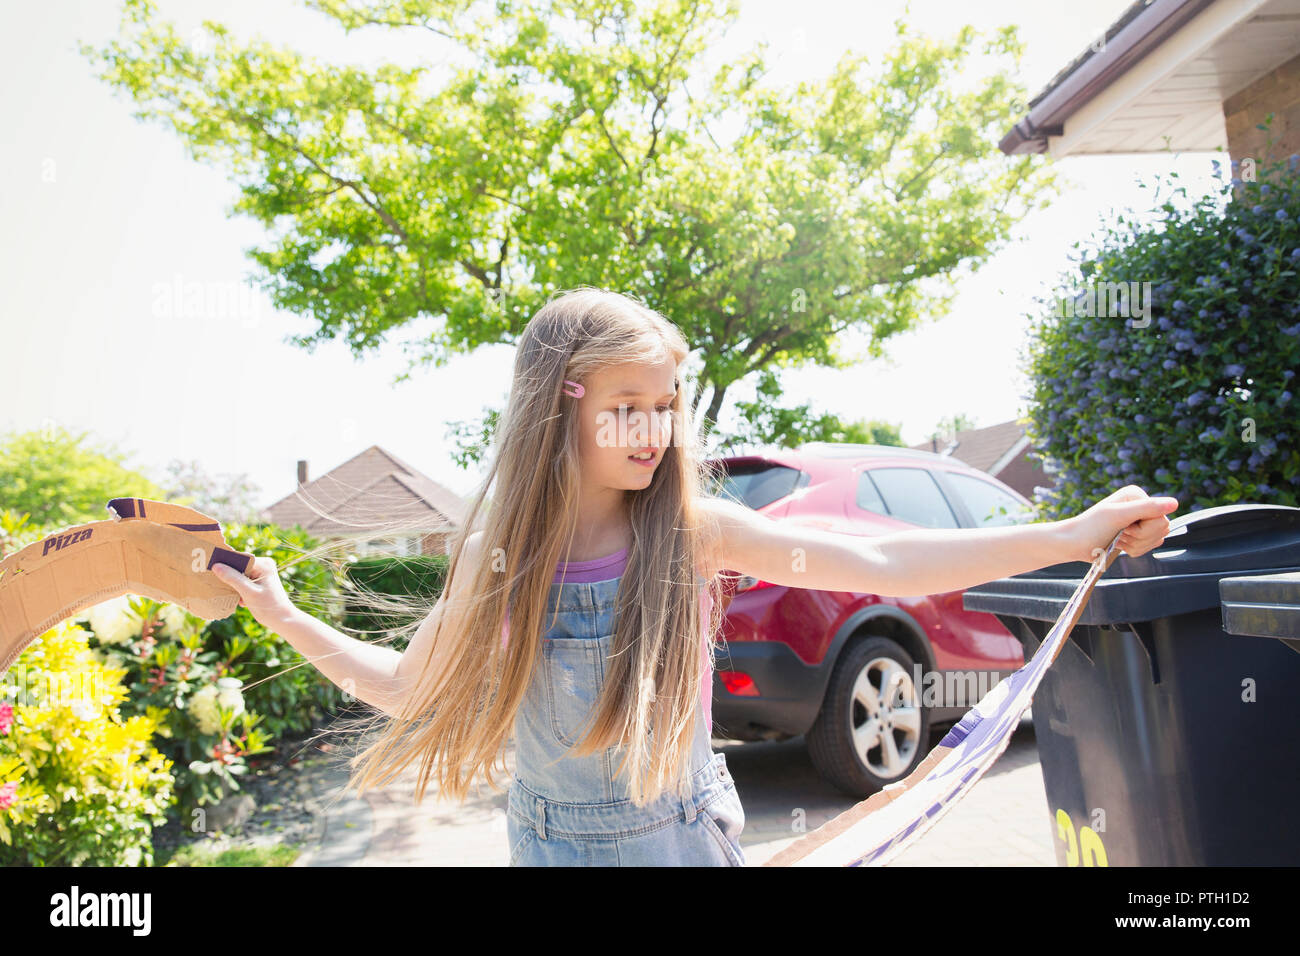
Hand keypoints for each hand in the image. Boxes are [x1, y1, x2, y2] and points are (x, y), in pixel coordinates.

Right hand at [210, 556, 296, 627]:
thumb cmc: (268, 606)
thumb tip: (216, 566)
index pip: (239, 558)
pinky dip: (240, 591)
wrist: (282, 619)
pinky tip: (244, 601)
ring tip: (239, 597)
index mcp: (263, 563)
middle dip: (230, 577)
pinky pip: (243, 582)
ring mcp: (261, 573)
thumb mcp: (248, 592)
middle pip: (238, 566)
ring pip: (239, 575)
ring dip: (235, 587)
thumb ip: (232, 578)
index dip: (225, 562)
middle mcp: (263, 565)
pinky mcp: (259, 581)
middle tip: (221, 586)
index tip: (210, 568)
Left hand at [1063, 485, 1179, 563]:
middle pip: (1163, 528)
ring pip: (1158, 538)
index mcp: (1137, 495)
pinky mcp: (1138, 532)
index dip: (1145, 528)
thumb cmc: (1091, 528)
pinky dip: (1136, 550)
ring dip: (1137, 545)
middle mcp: (1141, 504)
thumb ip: (1147, 508)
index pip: (1161, 516)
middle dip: (1141, 538)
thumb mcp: (1118, 516)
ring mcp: (1140, 519)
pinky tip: (1121, 545)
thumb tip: (1175, 503)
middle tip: (1121, 534)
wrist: (1075, 544)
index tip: (1125, 527)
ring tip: (1119, 540)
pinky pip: (1151, 545)